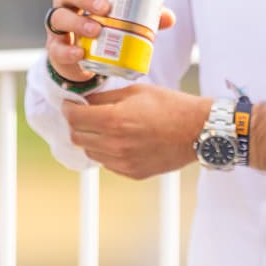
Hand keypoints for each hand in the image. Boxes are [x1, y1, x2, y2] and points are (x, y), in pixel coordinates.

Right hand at [45, 0, 176, 81]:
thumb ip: (145, 16)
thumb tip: (169, 17)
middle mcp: (67, 2)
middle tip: (105, 7)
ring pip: (59, 16)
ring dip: (77, 22)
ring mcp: (58, 25)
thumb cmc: (106, 27)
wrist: (86, 59)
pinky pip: (57, 47)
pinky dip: (68, 50)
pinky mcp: (55, 48)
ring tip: (96, 29)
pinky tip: (80, 53)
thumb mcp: (124, 19)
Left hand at [58, 83, 210, 178]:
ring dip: (91, 140)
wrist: (197, 130)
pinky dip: (107, 152)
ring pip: (90, 153)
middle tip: (85, 115)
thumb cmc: (170, 105)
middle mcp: (114, 144)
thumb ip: (105, 98)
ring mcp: (123, 162)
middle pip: (77, 138)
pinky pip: (108, 163)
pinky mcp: (132, 173)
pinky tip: (122, 140)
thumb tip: (83, 102)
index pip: (74, 118)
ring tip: (105, 128)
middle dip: (77, 125)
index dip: (68, 108)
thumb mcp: (136, 92)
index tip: (70, 104)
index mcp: (113, 120)